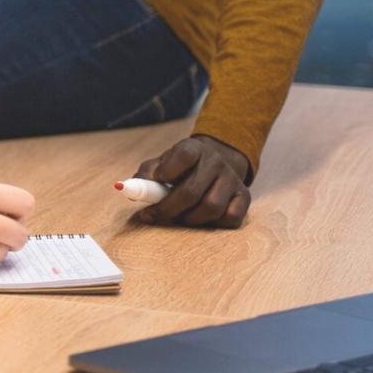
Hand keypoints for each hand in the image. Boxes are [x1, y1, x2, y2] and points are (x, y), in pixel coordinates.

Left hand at [132, 135, 251, 227]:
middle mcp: (215, 161)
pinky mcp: (244, 196)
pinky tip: (201, 219)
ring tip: (178, 217)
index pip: (183, 155)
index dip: (166, 171)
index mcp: (193, 148)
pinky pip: (231, 218)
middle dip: (168, 208)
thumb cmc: (180, 167)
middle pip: (192, 191)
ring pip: (212, 207)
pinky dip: (214, 224)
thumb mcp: (162, 163)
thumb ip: (146, 174)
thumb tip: (128, 188)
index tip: (156, 182)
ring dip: (190, 219)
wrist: (215, 161)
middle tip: (153, 215)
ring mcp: (232, 179)